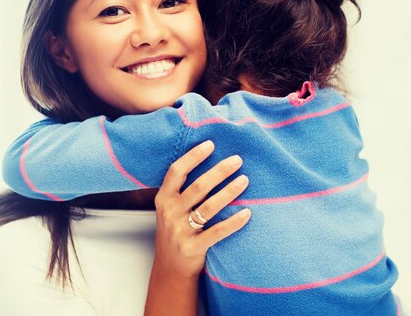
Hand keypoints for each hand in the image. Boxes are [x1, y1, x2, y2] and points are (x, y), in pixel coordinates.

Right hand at [152, 140, 250, 277]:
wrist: (170, 267)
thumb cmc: (176, 229)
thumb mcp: (170, 208)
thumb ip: (183, 189)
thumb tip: (210, 161)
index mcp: (163, 198)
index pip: (176, 172)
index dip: (193, 157)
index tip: (211, 144)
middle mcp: (169, 212)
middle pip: (198, 187)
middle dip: (219, 171)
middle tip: (237, 160)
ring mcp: (180, 231)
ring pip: (208, 207)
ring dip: (229, 191)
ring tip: (244, 180)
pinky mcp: (193, 247)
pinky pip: (217, 232)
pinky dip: (233, 222)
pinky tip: (247, 213)